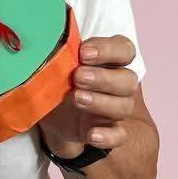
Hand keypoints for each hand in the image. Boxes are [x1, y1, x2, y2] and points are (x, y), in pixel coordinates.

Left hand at [37, 35, 138, 157]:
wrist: (50, 114)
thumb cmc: (57, 78)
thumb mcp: (55, 63)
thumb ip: (61, 52)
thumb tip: (49, 42)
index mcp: (109, 60)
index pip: (124, 49)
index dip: (108, 49)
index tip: (83, 52)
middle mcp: (118, 83)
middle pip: (128, 79)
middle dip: (103, 78)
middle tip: (78, 77)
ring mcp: (115, 108)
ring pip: (124, 106)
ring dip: (101, 102)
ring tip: (76, 98)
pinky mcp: (107, 131)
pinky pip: (119, 135)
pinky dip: (108, 136)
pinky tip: (91, 135)